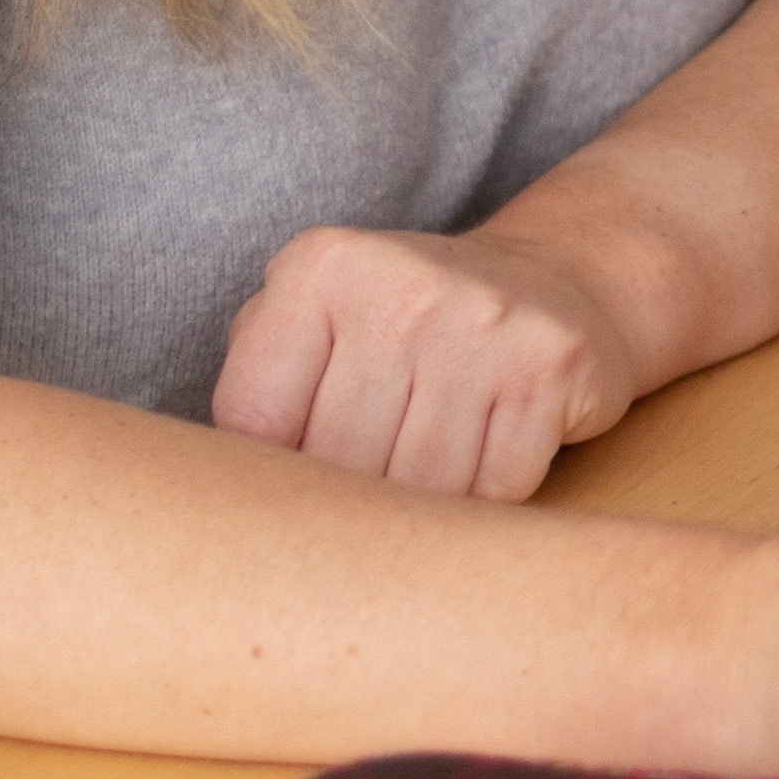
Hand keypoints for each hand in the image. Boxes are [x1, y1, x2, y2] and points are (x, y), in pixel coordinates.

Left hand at [216, 224, 650, 501]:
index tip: (303, 476)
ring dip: (424, 510)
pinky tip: (489, 460)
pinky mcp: (554, 365)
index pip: (255, 423)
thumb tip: (217, 485)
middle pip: (341, 464)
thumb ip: (255, 380)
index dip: (274, 475)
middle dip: (353, 498)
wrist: (560, 278)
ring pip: (422, 489)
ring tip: (429, 477)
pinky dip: (490, 500)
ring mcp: (483, 325)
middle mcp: (401, 287)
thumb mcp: (318, 315)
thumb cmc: (410, 322)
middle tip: (372, 489)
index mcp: (320, 269)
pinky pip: (499, 489)